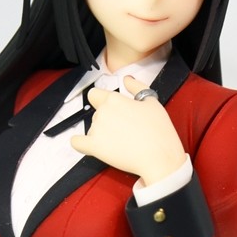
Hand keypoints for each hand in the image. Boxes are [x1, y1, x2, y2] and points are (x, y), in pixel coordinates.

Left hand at [70, 76, 185, 184]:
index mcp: (114, 99)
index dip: (103, 101)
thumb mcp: (152, 102)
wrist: (159, 157)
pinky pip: (77, 143)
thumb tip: (126, 79)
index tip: (114, 111)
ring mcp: (96, 129)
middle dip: (107, 120)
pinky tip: (91, 146)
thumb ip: (136, 87)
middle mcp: (102, 111)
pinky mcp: (94, 147)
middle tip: (125, 130)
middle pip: (96, 113)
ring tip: (120, 143)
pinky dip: (80, 144)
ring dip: (101, 134)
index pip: (95, 94)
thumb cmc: (159, 130)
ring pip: (92, 129)